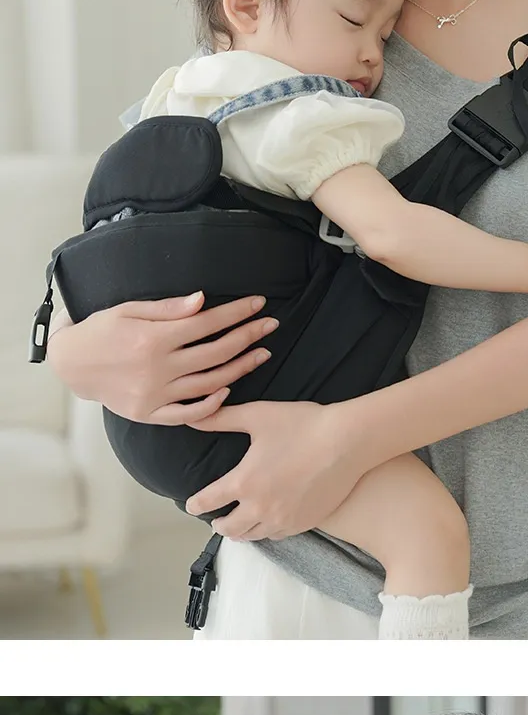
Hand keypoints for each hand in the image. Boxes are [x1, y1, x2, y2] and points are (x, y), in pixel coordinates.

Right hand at [46, 292, 277, 424]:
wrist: (71, 365)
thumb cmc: (100, 330)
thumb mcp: (128, 309)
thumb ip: (167, 308)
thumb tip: (203, 300)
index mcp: (153, 338)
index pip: (207, 323)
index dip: (236, 312)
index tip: (258, 303)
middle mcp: (157, 369)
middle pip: (216, 352)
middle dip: (248, 336)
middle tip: (270, 325)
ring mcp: (155, 395)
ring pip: (210, 383)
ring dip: (241, 368)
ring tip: (262, 354)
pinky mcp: (150, 414)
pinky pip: (188, 413)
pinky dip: (212, 403)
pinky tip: (230, 389)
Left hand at [185, 401, 362, 540]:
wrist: (347, 442)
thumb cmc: (302, 425)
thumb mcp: (257, 416)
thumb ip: (221, 419)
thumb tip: (192, 417)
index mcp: (244, 482)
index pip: (208, 501)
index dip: (195, 504)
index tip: (191, 505)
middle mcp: (260, 507)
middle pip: (228, 528)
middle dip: (217, 523)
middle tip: (215, 519)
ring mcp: (283, 519)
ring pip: (252, 536)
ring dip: (241, 531)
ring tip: (239, 524)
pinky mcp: (304, 523)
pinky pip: (277, 535)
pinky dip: (266, 531)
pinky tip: (267, 522)